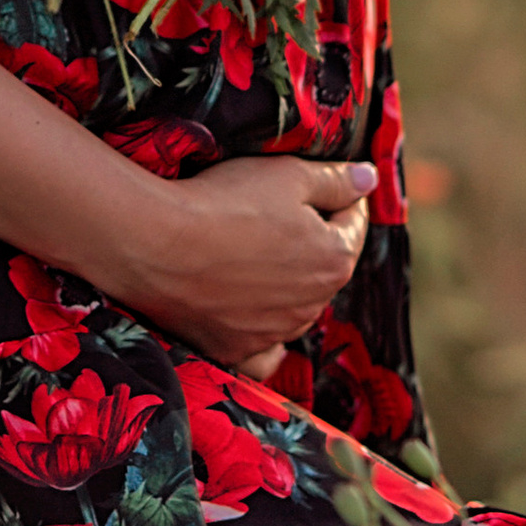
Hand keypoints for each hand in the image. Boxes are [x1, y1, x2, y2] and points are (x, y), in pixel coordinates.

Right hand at [109, 154, 376, 381]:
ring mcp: (275, 333)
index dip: (339, 197)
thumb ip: (335, 180)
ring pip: (297, 306)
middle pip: (324, 266)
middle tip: (279, 214)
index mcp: (334, 259)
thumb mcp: (287, 174)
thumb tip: (368, 178)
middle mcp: (313, 305)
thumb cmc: (224, 202)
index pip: (353, 223)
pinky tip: (255, 317)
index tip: (319, 184)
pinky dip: (267, 338)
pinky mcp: (238, 350)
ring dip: (288, 283)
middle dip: (313, 241)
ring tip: (253, 253)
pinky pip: (265, 352)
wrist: (156, 244)